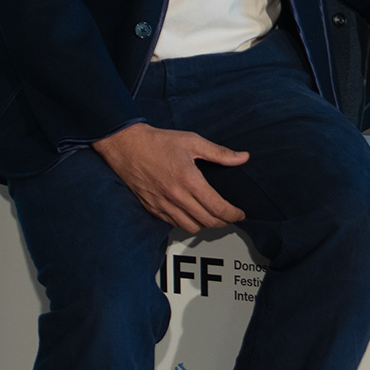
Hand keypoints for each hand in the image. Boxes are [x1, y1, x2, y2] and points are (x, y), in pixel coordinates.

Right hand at [93, 123, 248, 229]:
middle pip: (207, 222)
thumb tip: (243, 157)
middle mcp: (176, 196)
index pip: (218, 208)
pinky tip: (191, 214)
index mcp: (189, 180)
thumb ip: (220, 153)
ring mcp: (163, 205)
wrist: (126, 146)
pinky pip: (173, 225)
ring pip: (191, 227)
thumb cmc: (157, 142)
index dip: (233, 214)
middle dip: (223, 222)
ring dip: (205, 225)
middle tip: (230, 216)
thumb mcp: (192, 141)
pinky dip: (186, 223)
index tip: (240, 214)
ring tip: (212, 217)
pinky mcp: (152, 208)